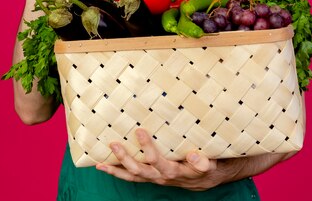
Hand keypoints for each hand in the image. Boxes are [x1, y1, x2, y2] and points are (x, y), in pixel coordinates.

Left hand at [96, 128, 220, 190]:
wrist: (206, 179)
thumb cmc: (208, 166)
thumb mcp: (210, 164)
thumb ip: (202, 162)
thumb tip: (192, 156)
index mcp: (176, 171)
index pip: (159, 161)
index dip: (148, 149)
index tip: (140, 131)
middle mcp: (162, 177)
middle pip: (141, 171)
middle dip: (126, 158)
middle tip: (114, 143)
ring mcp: (155, 178)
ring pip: (133, 176)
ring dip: (117, 169)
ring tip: (100, 164)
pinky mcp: (151, 177)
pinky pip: (132, 177)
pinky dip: (118, 173)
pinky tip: (104, 166)